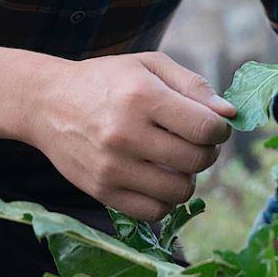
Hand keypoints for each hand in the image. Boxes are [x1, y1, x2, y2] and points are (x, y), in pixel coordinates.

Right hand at [26, 51, 235, 221]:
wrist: (48, 103)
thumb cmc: (106, 80)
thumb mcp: (149, 65)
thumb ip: (193, 85)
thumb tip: (229, 114)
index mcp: (142, 97)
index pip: (205, 129)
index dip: (220, 130)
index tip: (214, 125)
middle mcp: (125, 134)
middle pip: (196, 160)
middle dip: (208, 152)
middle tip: (196, 141)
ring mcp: (112, 167)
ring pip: (180, 190)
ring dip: (189, 177)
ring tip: (176, 160)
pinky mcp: (102, 192)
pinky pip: (154, 211)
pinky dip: (166, 199)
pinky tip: (159, 178)